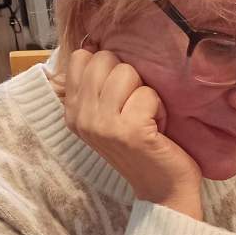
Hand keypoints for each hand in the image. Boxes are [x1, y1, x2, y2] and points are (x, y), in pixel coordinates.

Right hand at [60, 47, 202, 215]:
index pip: (81, 58)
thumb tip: (93, 44)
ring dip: (146, 93)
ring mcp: (103, 125)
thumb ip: (97, 85)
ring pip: (126, 72)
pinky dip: (160, 108)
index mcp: (72, 111)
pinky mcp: (130, 131)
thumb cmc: (142, 147)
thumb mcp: (109, 116)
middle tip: (136, 108)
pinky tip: (157, 129)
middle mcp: (81, 118)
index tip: (120, 96)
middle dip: (129, 78)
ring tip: (147, 118)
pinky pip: (148, 94)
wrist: (163, 190)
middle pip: (104, 59)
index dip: (109, 67)